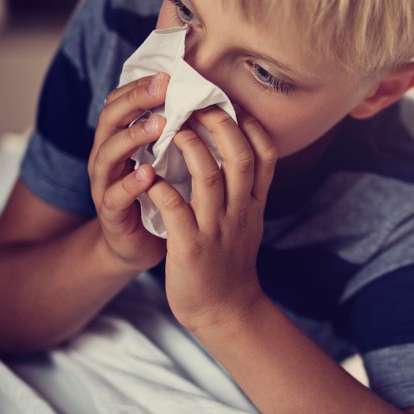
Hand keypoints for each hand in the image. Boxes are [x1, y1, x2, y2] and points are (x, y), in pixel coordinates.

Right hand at [87, 73, 169, 272]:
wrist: (142, 246)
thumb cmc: (160, 195)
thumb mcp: (169, 159)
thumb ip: (177, 131)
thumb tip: (207, 96)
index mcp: (121, 139)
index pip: (122, 101)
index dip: (141, 85)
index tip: (168, 73)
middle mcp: (108, 156)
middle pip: (111, 118)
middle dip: (136, 101)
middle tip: (162, 88)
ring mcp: (105, 184)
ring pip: (107, 154)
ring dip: (133, 137)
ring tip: (158, 125)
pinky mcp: (110, 214)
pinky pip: (115, 196)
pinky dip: (130, 184)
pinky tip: (147, 174)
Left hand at [146, 106, 277, 328]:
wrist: (226, 310)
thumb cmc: (230, 262)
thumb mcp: (248, 221)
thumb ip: (247, 189)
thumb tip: (241, 151)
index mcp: (254, 203)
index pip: (265, 155)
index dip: (251, 125)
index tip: (232, 103)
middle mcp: (240, 211)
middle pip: (240, 157)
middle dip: (220, 125)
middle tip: (198, 103)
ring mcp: (217, 228)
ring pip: (209, 178)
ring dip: (191, 148)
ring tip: (174, 129)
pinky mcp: (191, 247)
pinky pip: (176, 210)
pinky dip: (161, 188)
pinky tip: (148, 174)